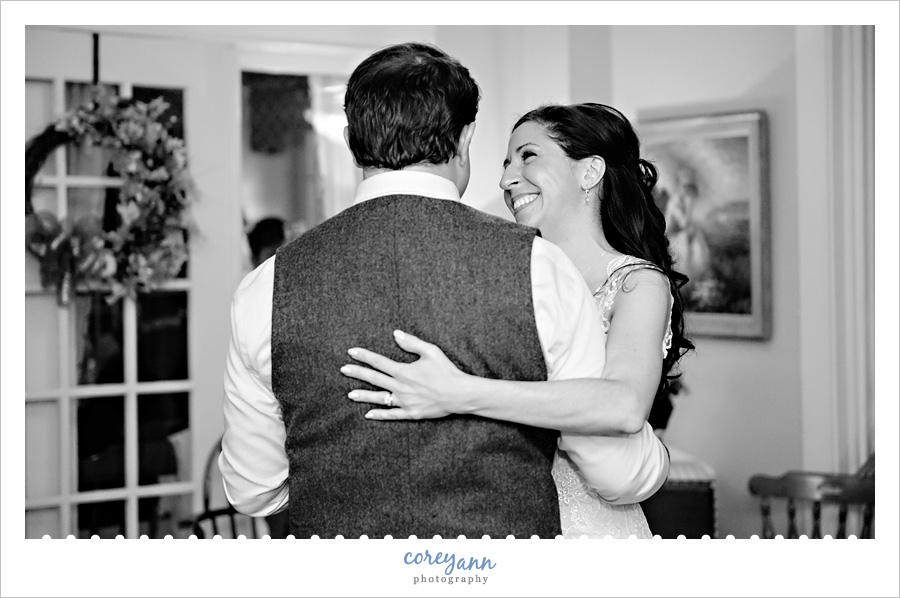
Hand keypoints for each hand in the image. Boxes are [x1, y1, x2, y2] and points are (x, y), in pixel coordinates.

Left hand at [340, 329, 470, 420]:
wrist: (459, 394)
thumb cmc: (446, 371)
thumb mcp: (431, 351)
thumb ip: (412, 343)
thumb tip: (396, 334)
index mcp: (404, 371)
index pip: (379, 362)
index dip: (364, 356)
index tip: (351, 352)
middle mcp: (400, 387)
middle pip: (374, 379)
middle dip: (357, 373)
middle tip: (343, 369)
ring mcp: (405, 402)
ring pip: (379, 398)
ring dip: (363, 395)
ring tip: (350, 394)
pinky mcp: (411, 413)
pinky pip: (392, 415)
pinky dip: (379, 415)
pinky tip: (368, 414)